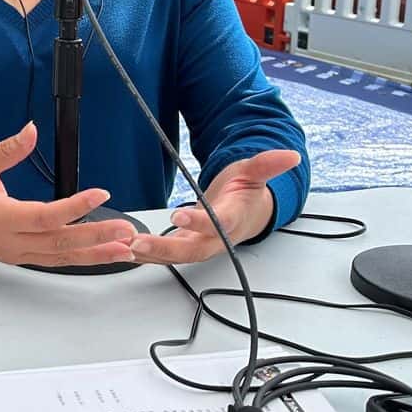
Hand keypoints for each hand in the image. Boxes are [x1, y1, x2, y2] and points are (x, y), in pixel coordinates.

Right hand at [0, 123, 137, 267]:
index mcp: (1, 218)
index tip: (101, 194)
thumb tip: (31, 130)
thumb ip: (7, 150)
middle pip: (61, 243)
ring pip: (60, 258)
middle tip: (127, 232)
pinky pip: (53, 260)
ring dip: (94, 254)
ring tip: (124, 250)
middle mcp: (11, 241)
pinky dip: (78, 258)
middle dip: (98, 237)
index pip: (46, 216)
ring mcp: (15, 253)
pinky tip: (98, 254)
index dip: (76, 207)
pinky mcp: (18, 256)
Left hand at [127, 149, 301, 264]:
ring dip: (147, 255)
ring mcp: (199, 245)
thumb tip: (291, 155)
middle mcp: (215, 239)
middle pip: (190, 250)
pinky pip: (165, 255)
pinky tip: (121, 249)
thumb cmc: (246, 193)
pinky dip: (144, 254)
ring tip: (120, 247)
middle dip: (163, 249)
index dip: (199, 222)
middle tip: (136, 243)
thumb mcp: (254, 173)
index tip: (179, 215)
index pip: (216, 224)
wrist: (247, 213)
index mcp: (231, 219)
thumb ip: (267, 164)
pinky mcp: (185, 246)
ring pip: (174, 257)